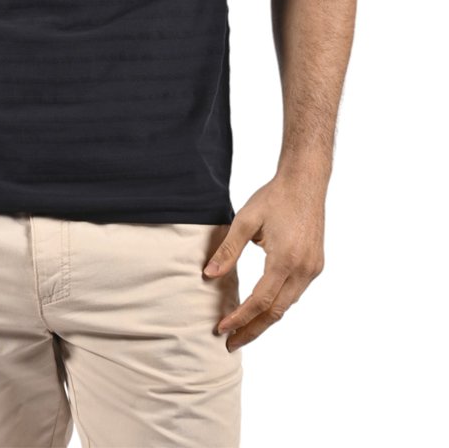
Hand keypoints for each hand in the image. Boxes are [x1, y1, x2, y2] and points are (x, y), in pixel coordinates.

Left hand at [202, 174, 325, 350]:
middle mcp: (303, 270)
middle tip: (230, 343)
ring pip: (287, 305)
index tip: (220, 328)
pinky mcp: (316, 265)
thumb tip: (208, 276)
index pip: (260, 301)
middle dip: (252, 330)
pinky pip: (295, 293)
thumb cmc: (274, 197)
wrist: (306, 182)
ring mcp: (313, 269)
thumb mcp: (245, 221)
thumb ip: (227, 250)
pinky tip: (263, 307)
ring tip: (243, 330)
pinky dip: (278, 304)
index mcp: (284, 260)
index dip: (239, 318)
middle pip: (276, 312)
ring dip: (265, 319)